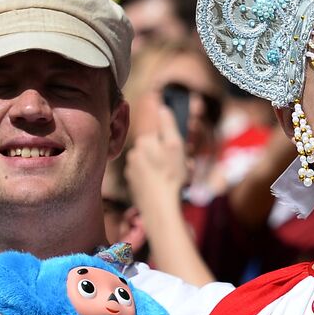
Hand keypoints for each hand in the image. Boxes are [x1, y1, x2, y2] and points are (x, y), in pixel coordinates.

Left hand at [126, 90, 189, 206]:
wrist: (159, 207)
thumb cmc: (171, 175)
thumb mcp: (176, 146)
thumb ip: (168, 125)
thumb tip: (161, 107)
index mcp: (145, 141)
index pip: (158, 131)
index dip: (170, 137)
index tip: (177, 144)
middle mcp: (134, 152)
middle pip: (154, 148)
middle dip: (167, 154)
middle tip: (181, 167)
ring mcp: (131, 169)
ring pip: (149, 162)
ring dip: (161, 167)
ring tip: (175, 179)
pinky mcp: (132, 184)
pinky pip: (144, 176)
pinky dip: (153, 178)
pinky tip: (163, 187)